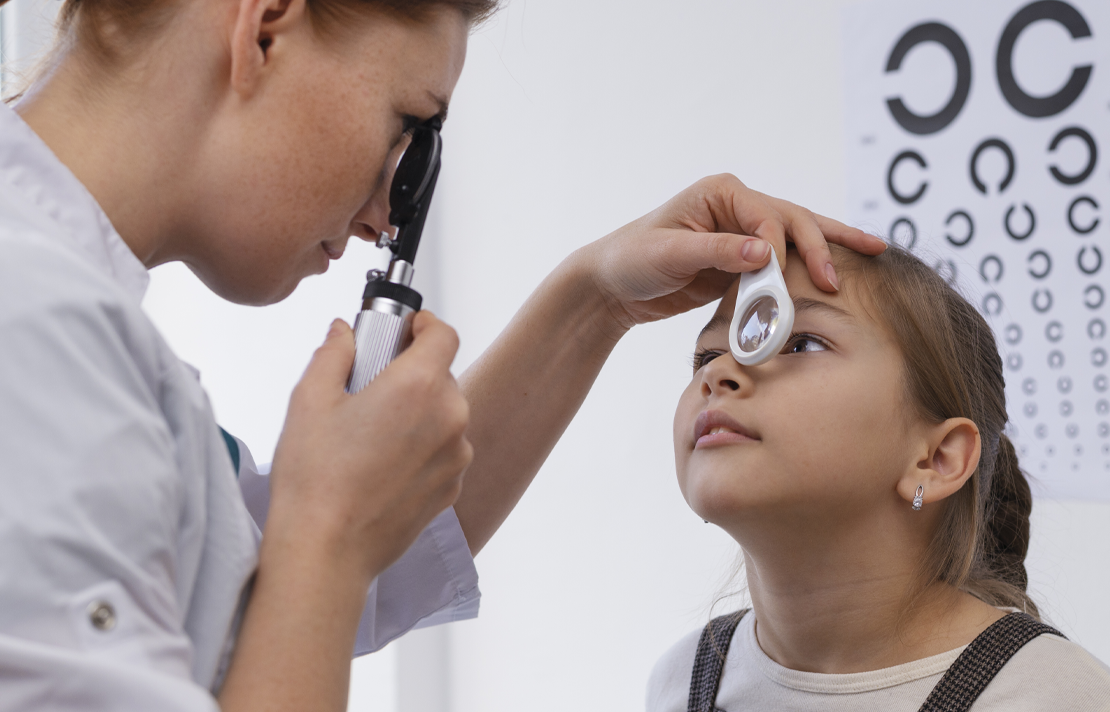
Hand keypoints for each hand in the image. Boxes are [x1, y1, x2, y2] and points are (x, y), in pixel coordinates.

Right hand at [266, 311, 471, 579]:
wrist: (328, 552)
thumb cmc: (315, 479)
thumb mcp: (310, 400)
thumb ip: (334, 354)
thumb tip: (344, 333)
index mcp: (419, 386)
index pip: (444, 334)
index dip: (424, 324)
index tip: (405, 328)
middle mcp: (450, 417)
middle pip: (441, 375)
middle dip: (409, 372)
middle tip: (369, 385)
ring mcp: (455, 456)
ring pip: (443, 415)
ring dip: (416, 412)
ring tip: (370, 432)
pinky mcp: (451, 487)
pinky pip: (442, 450)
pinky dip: (420, 447)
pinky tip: (380, 464)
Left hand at [576, 174, 886, 331]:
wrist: (613, 285)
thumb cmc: (633, 260)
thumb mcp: (669, 254)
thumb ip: (718, 252)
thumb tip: (766, 252)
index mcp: (722, 192)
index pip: (767, 216)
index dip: (779, 249)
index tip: (778, 280)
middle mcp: (738, 205)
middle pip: (794, 220)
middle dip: (821, 246)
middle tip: (839, 278)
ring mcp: (744, 231)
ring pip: (799, 235)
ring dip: (832, 247)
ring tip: (876, 252)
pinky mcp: (744, 258)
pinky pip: (786, 261)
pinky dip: (812, 265)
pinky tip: (842, 270)